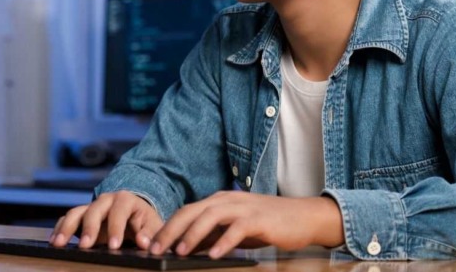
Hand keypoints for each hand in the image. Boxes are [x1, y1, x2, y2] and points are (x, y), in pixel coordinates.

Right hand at [50, 191, 163, 249]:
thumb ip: (149, 234)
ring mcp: (91, 206)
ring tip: (59, 244)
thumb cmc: (144, 221)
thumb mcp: (152, 225)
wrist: (134, 213)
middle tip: (85, 246)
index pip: (120, 211)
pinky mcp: (81, 215)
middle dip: (89, 228)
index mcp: (125, 199)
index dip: (116, 228)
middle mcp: (106, 200)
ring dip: (67, 228)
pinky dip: (60, 228)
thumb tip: (144, 242)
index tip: (114, 246)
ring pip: (76, 212)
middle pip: (94, 210)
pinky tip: (54, 242)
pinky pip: (67, 218)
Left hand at [148, 191, 343, 258]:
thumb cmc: (267, 224)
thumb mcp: (234, 229)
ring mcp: (243, 207)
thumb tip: (188, 248)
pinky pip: (237, 229)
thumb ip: (213, 235)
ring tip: (178, 251)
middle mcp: (227, 200)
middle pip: (191, 211)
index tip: (152, 245)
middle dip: (171, 231)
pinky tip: (215, 255)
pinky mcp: (259, 219)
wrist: (303, 216)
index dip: (167, 228)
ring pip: (210, 216)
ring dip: (192, 235)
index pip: (186, 212)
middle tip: (155, 249)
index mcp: (218, 201)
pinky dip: (224, 242)